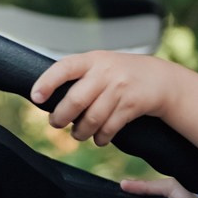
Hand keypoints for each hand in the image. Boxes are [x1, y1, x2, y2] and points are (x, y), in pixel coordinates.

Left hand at [30, 51, 188, 146]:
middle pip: (76, 100)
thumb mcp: (102, 64)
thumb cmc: (122, 74)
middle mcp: (106, 72)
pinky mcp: (132, 105)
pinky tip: (99, 138)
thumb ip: (79, 75)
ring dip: (80, 132)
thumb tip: (47, 99)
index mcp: (93, 59)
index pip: (64, 68)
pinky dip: (100, 138)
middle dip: (61, 117)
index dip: (47, 82)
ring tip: (77, 134)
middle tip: (56, 123)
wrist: (162, 79)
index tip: (35, 97)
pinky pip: (109, 128)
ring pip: (91, 118)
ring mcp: (120, 88)